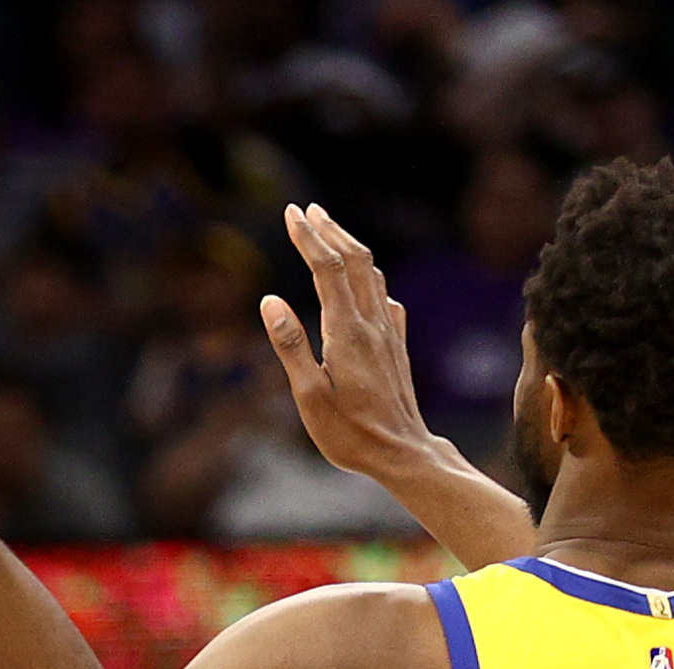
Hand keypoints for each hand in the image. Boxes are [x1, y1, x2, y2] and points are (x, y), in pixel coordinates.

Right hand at [262, 203, 436, 485]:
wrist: (403, 453)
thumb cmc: (350, 433)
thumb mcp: (309, 397)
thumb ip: (291, 346)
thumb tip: (269, 301)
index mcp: (347, 332)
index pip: (326, 269)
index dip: (309, 237)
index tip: (292, 213)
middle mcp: (372, 324)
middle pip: (353, 261)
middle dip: (329, 231)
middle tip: (308, 209)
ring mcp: (388, 333)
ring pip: (371, 274)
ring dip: (349, 246)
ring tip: (330, 231)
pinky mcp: (396, 346)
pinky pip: (384, 297)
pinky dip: (368, 277)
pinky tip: (365, 282)